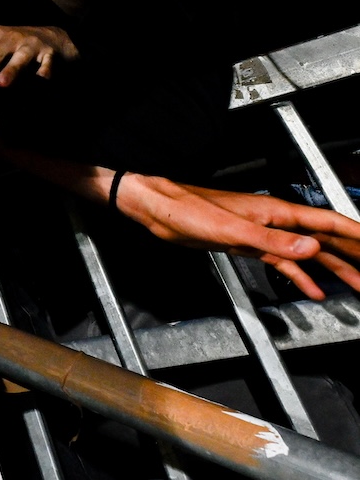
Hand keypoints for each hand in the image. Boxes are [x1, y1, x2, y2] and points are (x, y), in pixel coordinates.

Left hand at [0, 25, 78, 87]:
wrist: (52, 37)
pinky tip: (39, 82)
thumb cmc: (14, 39)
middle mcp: (12, 39)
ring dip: (11, 70)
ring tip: (1, 84)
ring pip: (20, 59)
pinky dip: (44, 74)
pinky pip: (46, 66)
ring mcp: (31, 46)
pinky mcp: (49, 56)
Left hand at [116, 173, 359, 299]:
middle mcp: (277, 222)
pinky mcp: (249, 246)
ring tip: (358, 285)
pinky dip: (300, 276)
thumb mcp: (234, 231)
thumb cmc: (191, 211)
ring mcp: (264, 234)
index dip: (357, 235)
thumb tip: (312, 249)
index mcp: (278, 213)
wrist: (161, 211)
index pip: (329, 222)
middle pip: (325, 238)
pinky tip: (313, 291)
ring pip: (308, 254)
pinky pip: (283, 263)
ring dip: (333, 269)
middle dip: (353, 254)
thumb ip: (274, 242)